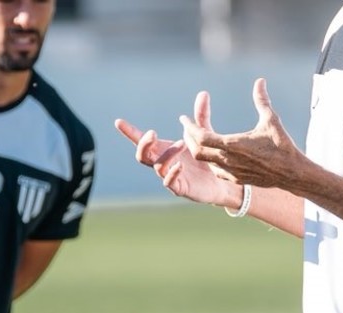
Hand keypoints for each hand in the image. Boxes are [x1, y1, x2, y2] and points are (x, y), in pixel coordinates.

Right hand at [114, 116, 239, 207]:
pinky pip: (169, 183)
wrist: (223, 183)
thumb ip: (201, 116)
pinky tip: (180, 165)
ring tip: (182, 143)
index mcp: (164, 149)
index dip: (130, 132)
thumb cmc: (208, 160)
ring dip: (167, 153)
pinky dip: (172, 173)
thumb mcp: (204, 135)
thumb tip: (203, 93)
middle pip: (142, 155)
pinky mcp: (180, 188)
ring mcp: (170, 176)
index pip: (142, 140)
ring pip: (158, 166)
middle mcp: (164, 163)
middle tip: (152, 133)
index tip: (118, 121)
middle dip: (143, 144)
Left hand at [179, 78, 304, 189]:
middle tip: (187, 127)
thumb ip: (262, 100)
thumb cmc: (282, 145)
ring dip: (198, 149)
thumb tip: (260, 81)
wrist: (292, 173)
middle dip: (189, 138)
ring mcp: (231, 171)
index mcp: (233, 145)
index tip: (184, 118)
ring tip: (196, 138)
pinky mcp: (236, 178)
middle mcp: (228, 160)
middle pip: (197, 151)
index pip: (201, 136)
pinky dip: (209, 160)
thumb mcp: (271, 120)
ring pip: (205, 161)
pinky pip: (215, 170)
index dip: (189, 127)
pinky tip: (212, 153)